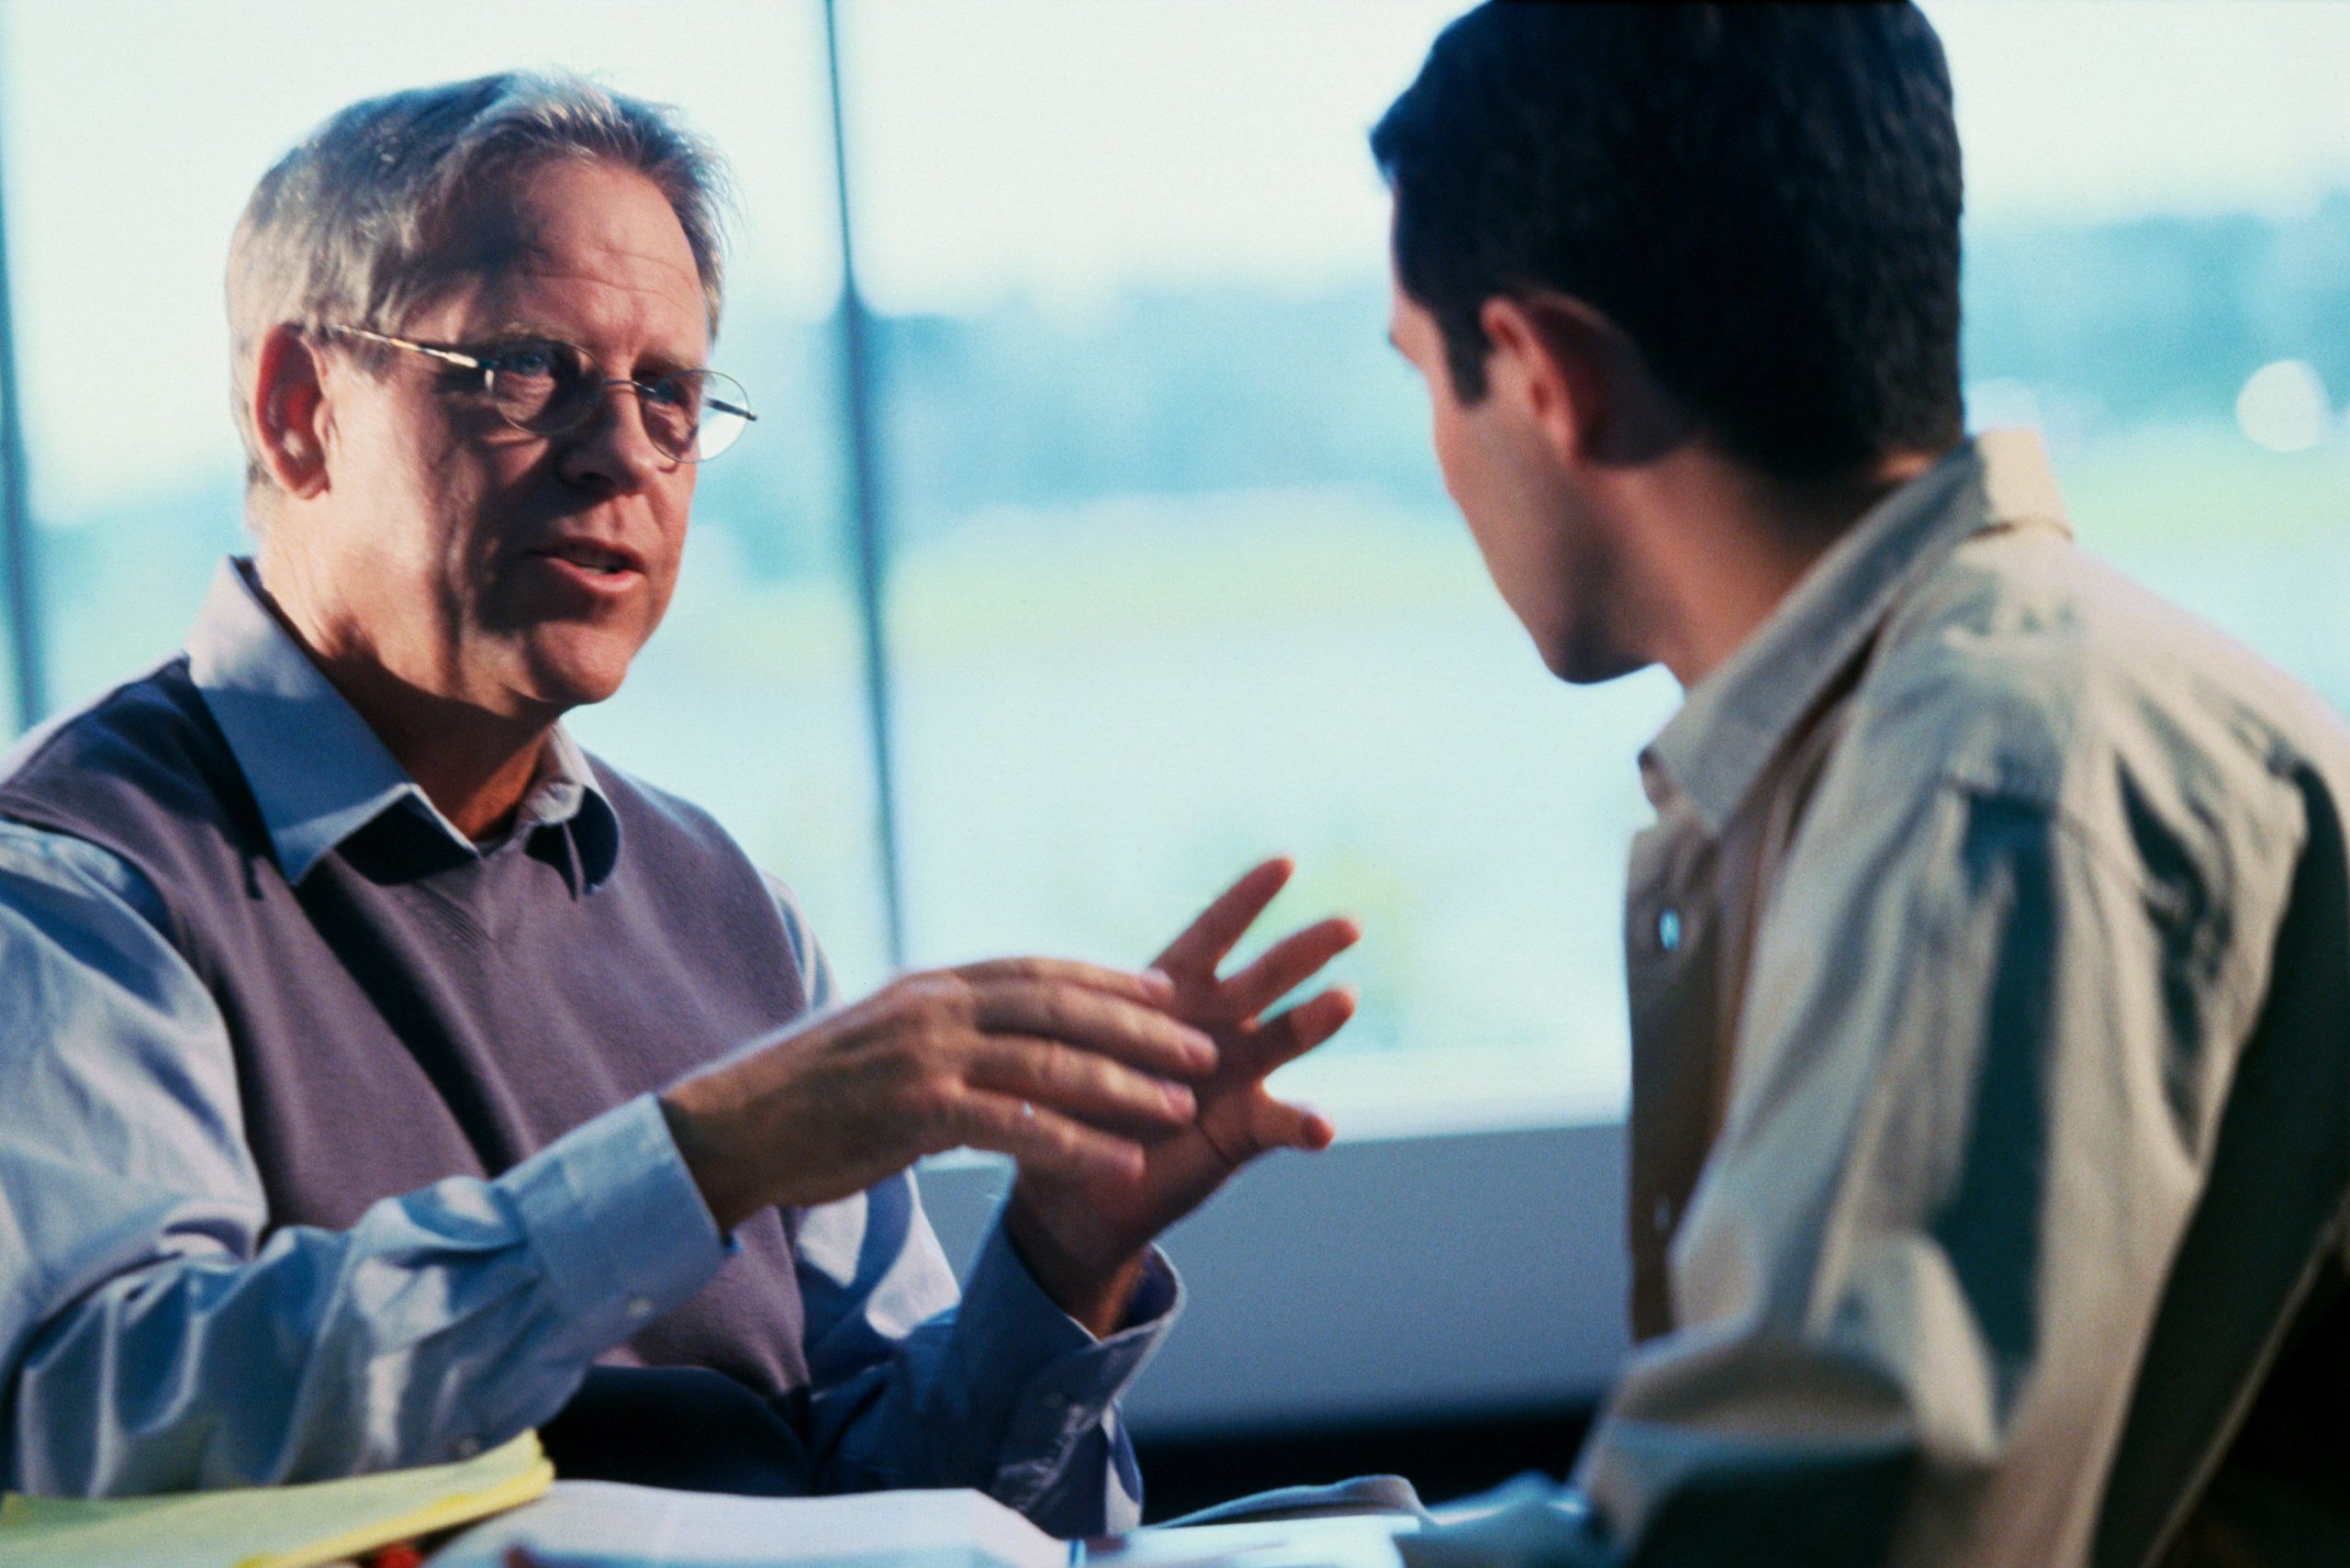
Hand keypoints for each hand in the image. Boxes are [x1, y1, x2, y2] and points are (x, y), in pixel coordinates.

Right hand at [659, 959, 1217, 1231]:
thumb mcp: (885, 1039)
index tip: (1170, 994)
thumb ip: (946, 1029)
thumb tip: (1000, 1030)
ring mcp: (925, 1056)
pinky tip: (1123, 1165)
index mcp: (933, 986)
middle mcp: (936, 1008)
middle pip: (1060, 1009)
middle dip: (1139, 1030)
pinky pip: (1015, 1125)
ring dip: (1125, 1088)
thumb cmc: (811, 1092)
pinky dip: (1076, 1145)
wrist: (732, 1126)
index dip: (1109, 982)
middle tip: (1205, 1050)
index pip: (1039, 973)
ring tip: (1184, 1111)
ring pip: (1050, 1063)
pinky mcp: (914, 1111)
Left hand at [1004, 858, 1358, 1332]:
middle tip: (1347, 924)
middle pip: (1267, 976)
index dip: (1245, 900)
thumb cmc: (1066, 1108)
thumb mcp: (1059, 1053)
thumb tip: (1035, 990)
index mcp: (1171, 994)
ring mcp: (1237, 1077)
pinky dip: (1302, 1124)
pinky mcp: (1243, 1131)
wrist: (1075, 1190)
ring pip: (1283, 1038)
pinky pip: (1280, 1125)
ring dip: (1313, 1021)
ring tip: (1343, 998)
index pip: (1213, 934)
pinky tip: (1320, 1128)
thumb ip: (1068, 1022)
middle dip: (1305, 949)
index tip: (1285, 861)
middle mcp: (1215, 1027)